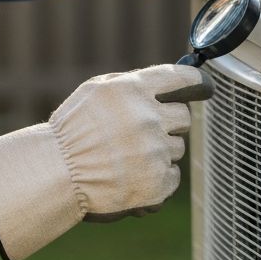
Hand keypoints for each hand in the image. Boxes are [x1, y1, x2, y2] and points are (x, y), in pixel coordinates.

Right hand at [0, 65, 212, 259]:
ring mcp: (155, 150)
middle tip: (143, 133)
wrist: (58, 174)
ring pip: (176, 147)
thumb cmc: (72, 131)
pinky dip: (157, 177)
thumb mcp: (96, 92)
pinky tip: (131, 175)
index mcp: (134, 90)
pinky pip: (172, 175)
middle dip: (168, 123)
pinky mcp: (158, 181)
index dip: (196, 82)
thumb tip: (171, 83)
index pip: (182, 78)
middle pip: (184, 116)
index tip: (203, 87)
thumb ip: (133, 85)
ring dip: (159, 151)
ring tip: (127, 157)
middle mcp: (149, 117)